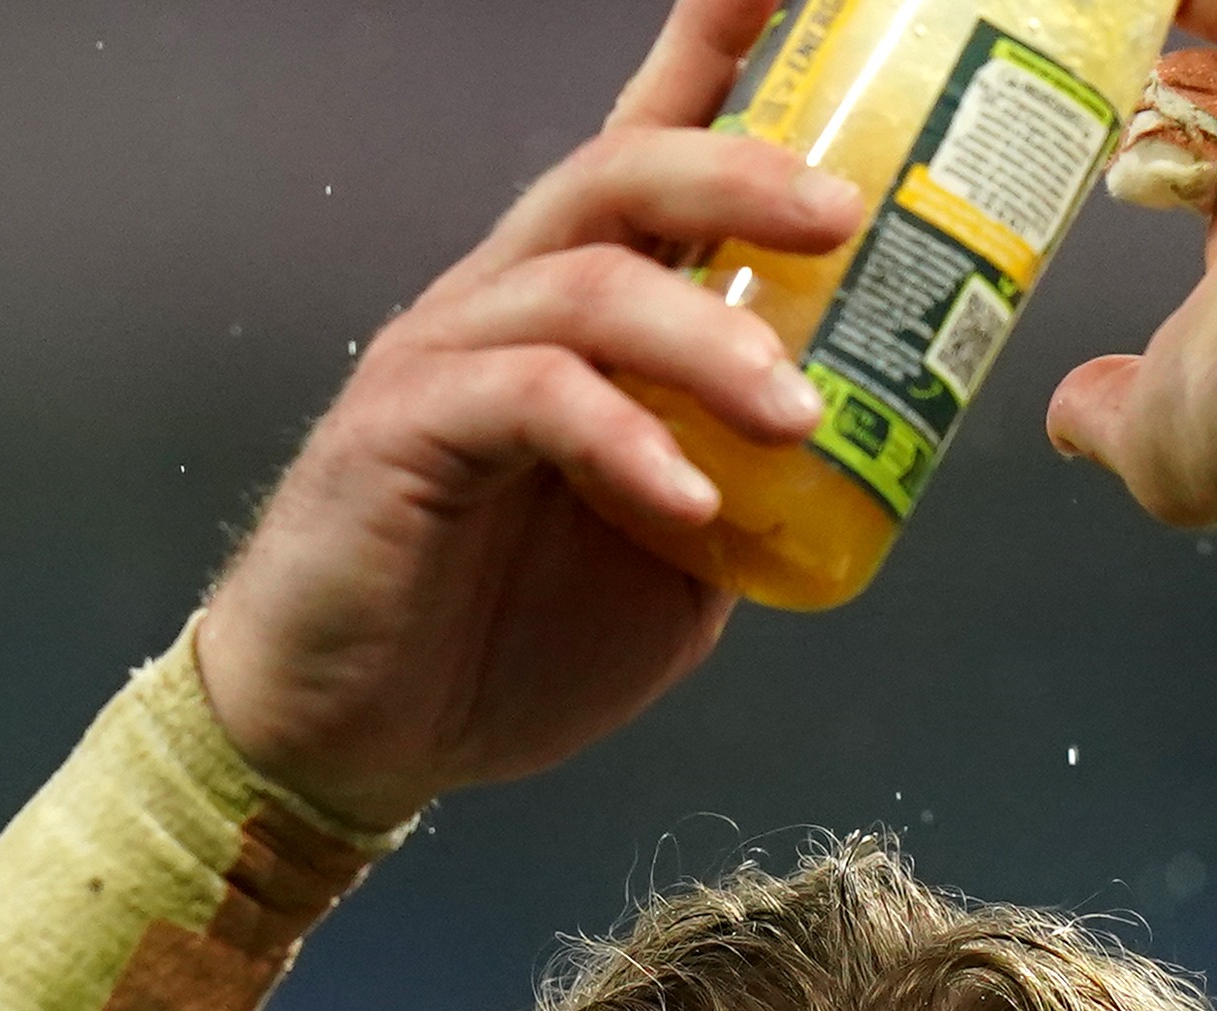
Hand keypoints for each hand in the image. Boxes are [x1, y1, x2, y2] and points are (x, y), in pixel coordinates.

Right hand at [189, 0, 862, 828]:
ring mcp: (447, 355)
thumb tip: (861, 461)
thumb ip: (747, 484)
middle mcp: (507, 300)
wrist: (355, 736)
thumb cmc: (501, 637)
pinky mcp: (403, 432)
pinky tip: (688, 505)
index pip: (647, 143)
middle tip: (846, 215)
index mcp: (578, 311)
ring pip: (588, 282)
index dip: (712, 48)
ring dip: (710, 341)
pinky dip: (624, 443)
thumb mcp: (674, 560)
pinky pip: (530, 399)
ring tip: (798, 416)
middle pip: (623, 174)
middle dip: (741, 171)